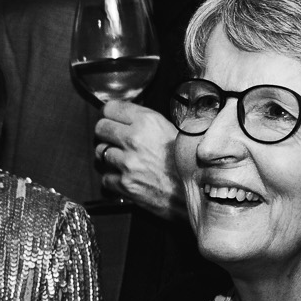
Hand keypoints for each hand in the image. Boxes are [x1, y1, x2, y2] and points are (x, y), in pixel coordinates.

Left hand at [94, 98, 185, 218]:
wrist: (199, 192)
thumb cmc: (191, 162)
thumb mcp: (175, 130)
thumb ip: (149, 122)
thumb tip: (131, 116)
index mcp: (148, 122)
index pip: (111, 108)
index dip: (110, 114)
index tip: (111, 118)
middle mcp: (134, 139)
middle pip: (100, 128)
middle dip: (106, 133)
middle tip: (114, 139)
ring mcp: (127, 163)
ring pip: (100, 152)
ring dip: (109, 156)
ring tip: (124, 160)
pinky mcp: (124, 184)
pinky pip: (105, 177)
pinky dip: (113, 178)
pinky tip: (126, 177)